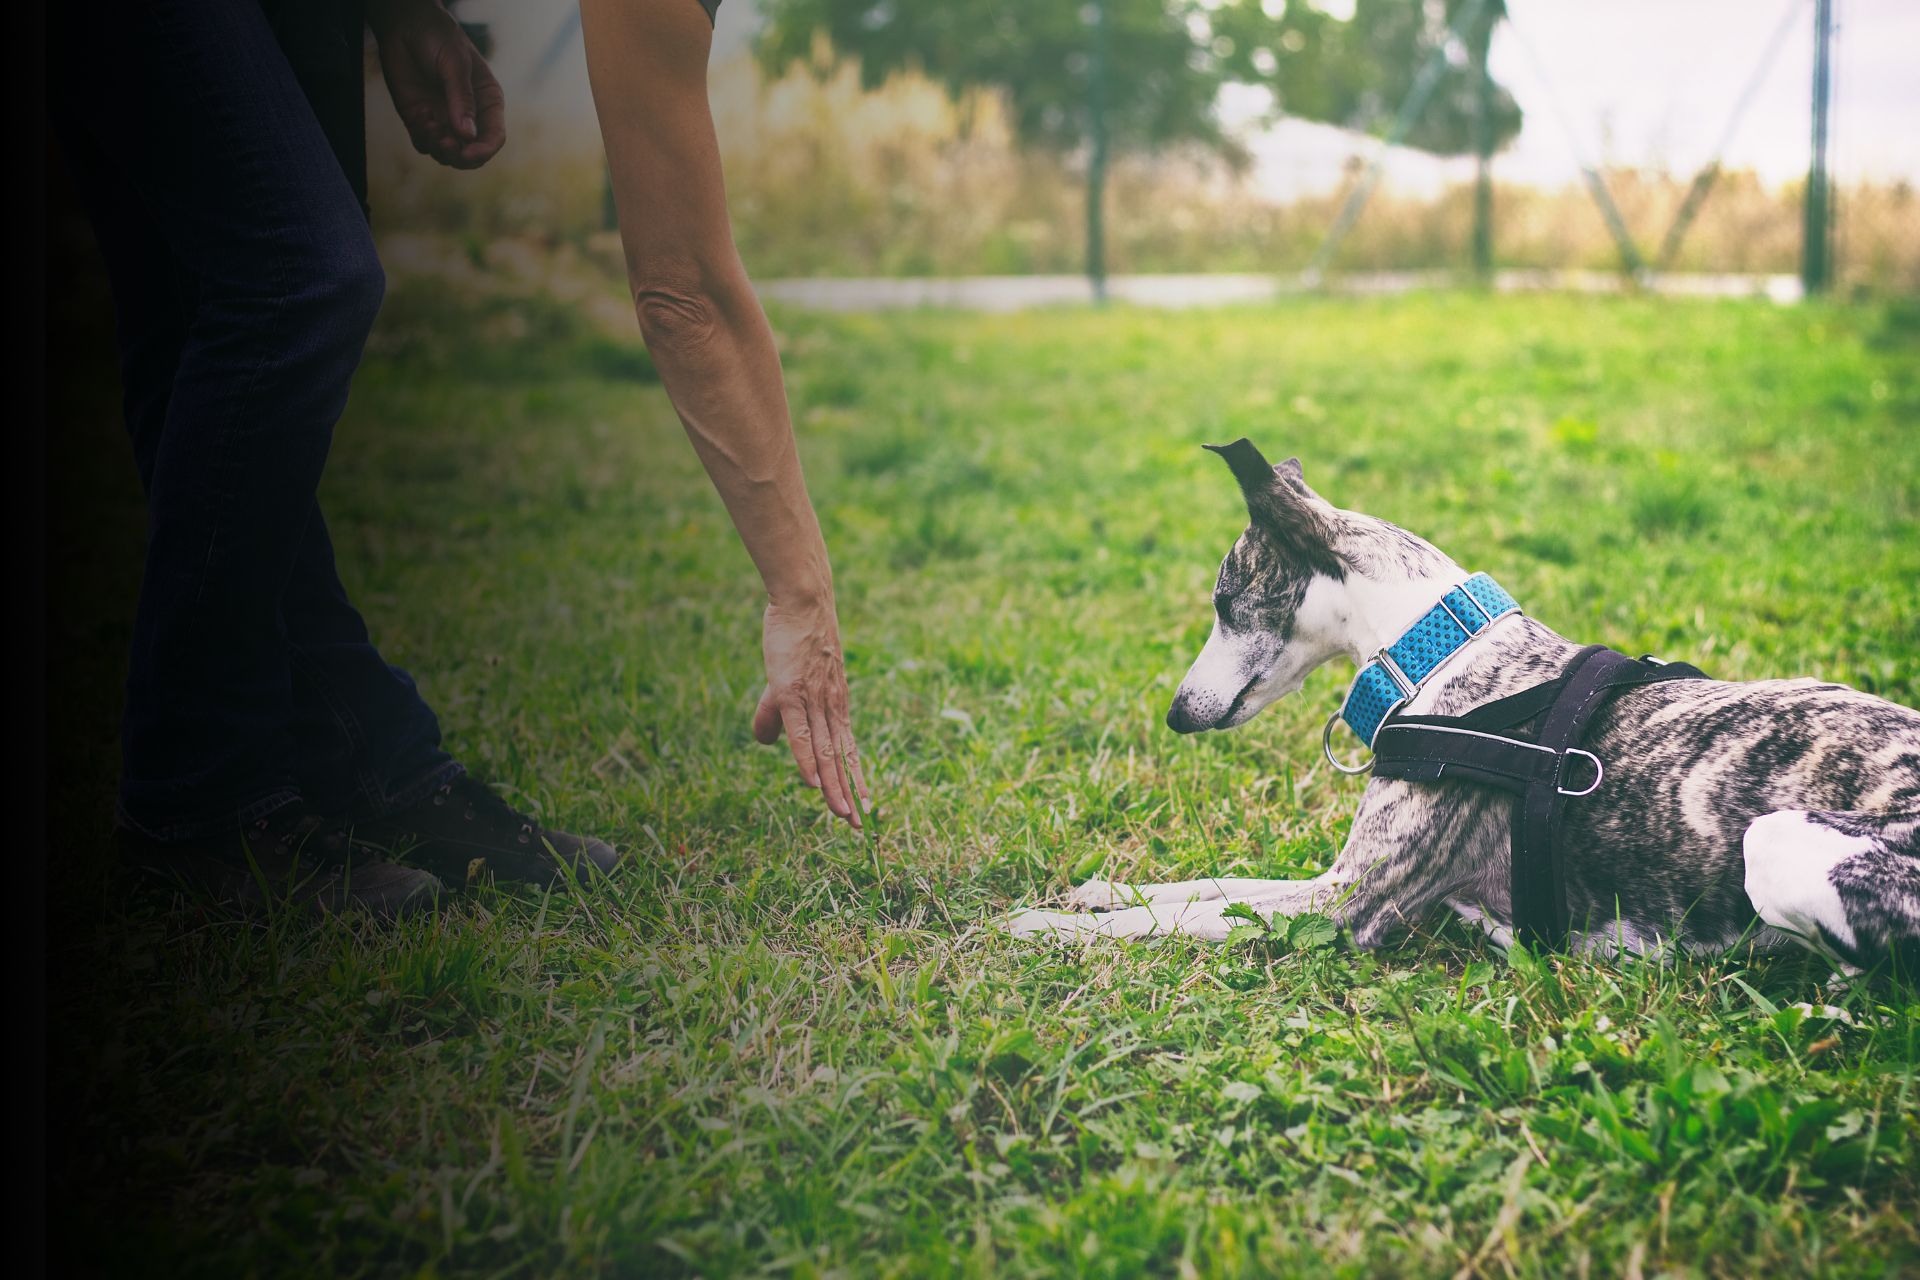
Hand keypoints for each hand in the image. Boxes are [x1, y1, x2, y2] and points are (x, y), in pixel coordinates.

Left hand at [370, 0, 505, 169]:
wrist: (405, 26)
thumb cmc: (438, 38)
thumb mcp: (455, 63)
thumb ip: (461, 98)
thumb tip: (467, 135)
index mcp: (487, 103)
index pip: (494, 138)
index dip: (483, 151)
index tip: (466, 152)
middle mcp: (468, 117)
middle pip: (472, 155)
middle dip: (460, 156)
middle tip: (445, 144)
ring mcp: (444, 120)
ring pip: (447, 155)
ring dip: (438, 148)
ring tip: (429, 124)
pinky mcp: (421, 121)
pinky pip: (424, 144)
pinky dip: (423, 137)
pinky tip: (420, 115)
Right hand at [752, 598, 870, 828]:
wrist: (803, 603)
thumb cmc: (795, 640)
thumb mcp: (784, 684)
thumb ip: (774, 716)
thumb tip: (766, 743)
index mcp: (834, 707)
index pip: (848, 751)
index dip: (856, 780)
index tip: (866, 807)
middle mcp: (831, 708)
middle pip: (841, 758)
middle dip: (850, 792)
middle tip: (860, 824)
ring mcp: (814, 700)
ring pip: (826, 751)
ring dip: (833, 785)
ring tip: (842, 814)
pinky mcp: (793, 691)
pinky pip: (802, 732)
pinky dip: (808, 759)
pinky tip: (812, 782)